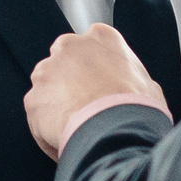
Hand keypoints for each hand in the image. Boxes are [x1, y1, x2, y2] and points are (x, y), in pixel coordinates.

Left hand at [26, 23, 167, 157]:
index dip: (94, 71)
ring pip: (48, 89)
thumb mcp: (147, 84)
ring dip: (58, 106)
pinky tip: (66, 143)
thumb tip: (130, 88)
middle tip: (87, 109)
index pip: (91, 47)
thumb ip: (129, 76)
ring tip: (77, 131)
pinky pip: (38, 117)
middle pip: (64, 63)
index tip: (99, 88)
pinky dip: (47, 131)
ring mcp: (47, 72)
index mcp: (101, 37)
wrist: (118, 132)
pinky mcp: (32, 99)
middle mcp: (69, 47)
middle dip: (70, 84)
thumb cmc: (137, 108)